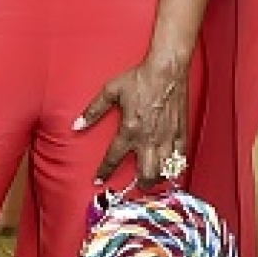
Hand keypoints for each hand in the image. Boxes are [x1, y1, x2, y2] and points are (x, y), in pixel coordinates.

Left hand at [76, 56, 189, 190]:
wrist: (166, 70)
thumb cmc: (139, 79)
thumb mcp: (110, 91)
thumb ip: (93, 111)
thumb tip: (76, 125)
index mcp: (129, 129)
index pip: (113, 158)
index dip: (104, 172)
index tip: (99, 181)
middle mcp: (148, 138)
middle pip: (146, 173)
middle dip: (140, 184)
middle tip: (136, 185)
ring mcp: (167, 138)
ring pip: (164, 170)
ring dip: (157, 178)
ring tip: (152, 178)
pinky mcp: (181, 133)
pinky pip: (181, 158)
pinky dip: (175, 167)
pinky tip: (170, 168)